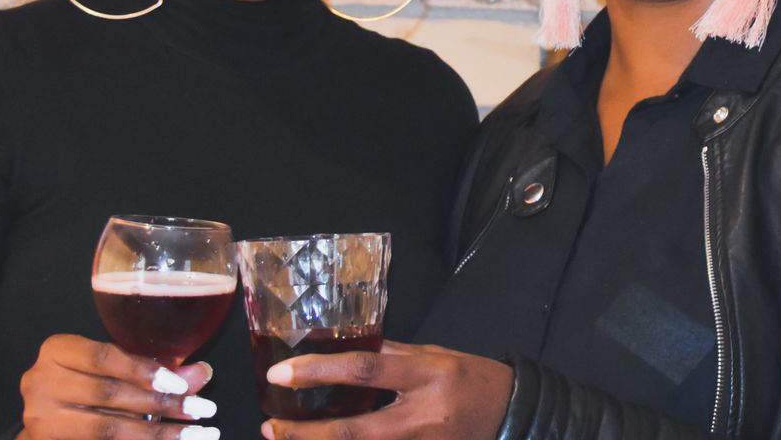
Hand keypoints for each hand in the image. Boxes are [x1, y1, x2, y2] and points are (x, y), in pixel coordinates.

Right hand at [17, 333, 218, 439]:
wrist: (47, 411)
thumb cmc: (87, 377)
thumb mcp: (114, 362)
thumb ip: (153, 365)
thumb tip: (202, 374)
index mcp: (57, 351)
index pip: (104, 358)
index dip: (144, 370)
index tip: (181, 385)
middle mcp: (40, 386)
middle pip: (108, 395)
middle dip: (160, 404)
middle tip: (201, 410)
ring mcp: (40, 423)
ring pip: (106, 429)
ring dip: (155, 432)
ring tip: (192, 434)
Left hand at [260, 340, 513, 439]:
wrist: (510, 414)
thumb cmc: (471, 378)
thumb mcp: (434, 355)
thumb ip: (393, 356)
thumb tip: (351, 349)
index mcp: (425, 374)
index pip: (366, 369)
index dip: (321, 371)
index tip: (282, 373)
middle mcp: (420, 415)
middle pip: (353, 431)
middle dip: (305, 434)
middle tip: (270, 427)